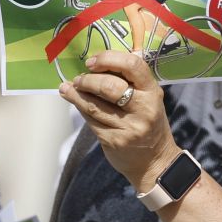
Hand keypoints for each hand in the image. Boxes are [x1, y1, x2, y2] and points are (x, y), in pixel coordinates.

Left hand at [59, 50, 176, 191]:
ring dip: (76, 94)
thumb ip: (130, 82)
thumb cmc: (148, 123)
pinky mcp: (114, 141)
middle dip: (88, 80)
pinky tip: (73, 101)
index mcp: (153, 92)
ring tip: (67, 88)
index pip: (133, 65)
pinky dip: (79, 108)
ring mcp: (128, 127)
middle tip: (78, 79)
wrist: (154, 162)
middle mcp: (143, 108)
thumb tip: (97, 65)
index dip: (109, 59)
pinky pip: (91, 120)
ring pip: (94, 105)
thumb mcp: (148, 99)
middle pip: (109, 87)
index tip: (92, 62)